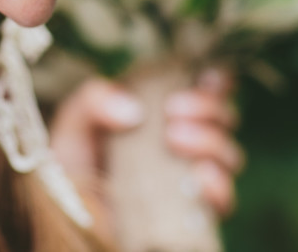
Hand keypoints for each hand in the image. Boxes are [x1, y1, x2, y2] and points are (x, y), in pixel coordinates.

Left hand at [48, 69, 242, 220]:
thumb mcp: (73, 126)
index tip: (206, 77)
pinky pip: (225, 199)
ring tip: (174, 138)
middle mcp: (187, 146)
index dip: (217, 80)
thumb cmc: (71, 170)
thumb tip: (134, 110)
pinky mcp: (196, 216)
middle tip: (173, 110)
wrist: (68, 221)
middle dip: (207, 106)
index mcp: (163, 115)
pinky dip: (219, 183)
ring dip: (211, 139)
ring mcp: (194, 181)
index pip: (206, 90)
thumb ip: (94, 101)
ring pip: (229, 155)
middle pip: (225, 118)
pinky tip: (199, 175)